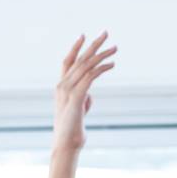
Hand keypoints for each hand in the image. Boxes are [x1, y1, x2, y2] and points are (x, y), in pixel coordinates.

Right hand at [54, 32, 117, 151]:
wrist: (66, 144)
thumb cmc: (73, 129)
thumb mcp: (78, 111)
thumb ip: (82, 99)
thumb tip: (89, 95)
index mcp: (61, 87)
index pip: (67, 62)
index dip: (75, 48)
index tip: (84, 36)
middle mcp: (62, 85)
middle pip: (79, 59)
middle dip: (93, 45)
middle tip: (106, 33)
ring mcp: (68, 91)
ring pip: (86, 66)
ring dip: (102, 55)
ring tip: (115, 48)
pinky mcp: (76, 98)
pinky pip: (90, 78)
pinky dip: (101, 69)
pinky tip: (112, 65)